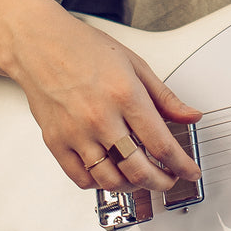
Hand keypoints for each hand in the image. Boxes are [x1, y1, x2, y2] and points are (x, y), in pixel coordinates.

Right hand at [0, 0, 201, 192]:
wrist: (38, 44)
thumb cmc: (84, 49)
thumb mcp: (136, 65)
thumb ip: (165, 97)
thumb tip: (192, 116)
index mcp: (125, 96)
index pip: (161, 144)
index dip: (181, 165)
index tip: (191, 172)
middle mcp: (100, 118)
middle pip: (138, 169)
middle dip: (161, 182)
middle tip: (169, 180)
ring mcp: (75, 133)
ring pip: (110, 180)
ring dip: (133, 187)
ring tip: (142, 178)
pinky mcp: (55, 141)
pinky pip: (81, 178)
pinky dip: (101, 184)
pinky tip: (112, 175)